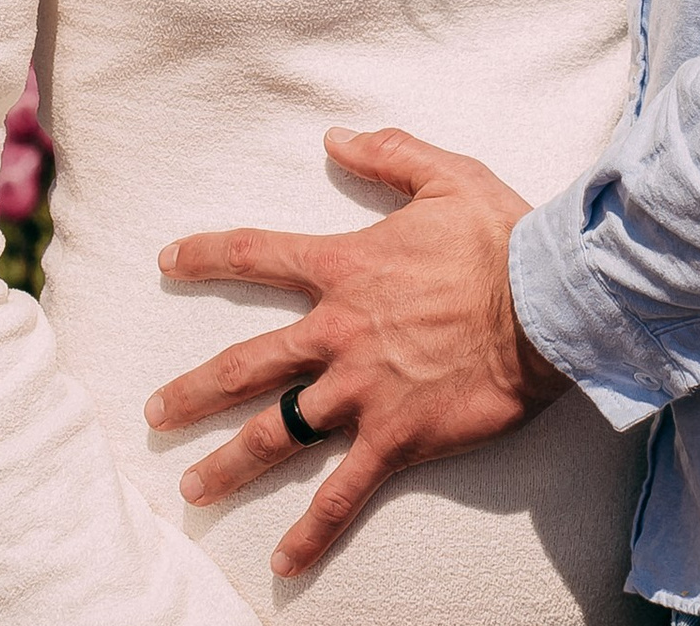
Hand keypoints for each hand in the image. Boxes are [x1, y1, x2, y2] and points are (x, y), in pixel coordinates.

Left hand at [143, 127, 567, 577]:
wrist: (545, 303)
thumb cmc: (500, 237)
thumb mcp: (446, 175)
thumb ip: (388, 154)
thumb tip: (336, 137)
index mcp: (346, 268)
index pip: (259, 255)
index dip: (208, 256)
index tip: (167, 262)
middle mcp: (339, 332)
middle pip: (247, 363)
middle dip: (194, 390)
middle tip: (155, 412)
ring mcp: (361, 390)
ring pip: (278, 432)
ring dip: (229, 462)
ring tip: (191, 488)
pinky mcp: (394, 437)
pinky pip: (342, 492)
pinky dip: (311, 530)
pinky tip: (282, 563)